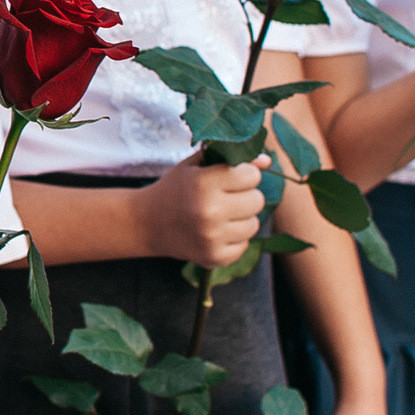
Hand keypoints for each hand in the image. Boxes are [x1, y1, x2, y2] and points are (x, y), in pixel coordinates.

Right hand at [139, 156, 272, 270]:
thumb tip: (267, 160)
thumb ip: (230, 157)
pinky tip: (216, 232)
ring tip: (220, 215)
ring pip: (254, 224)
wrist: (147, 223)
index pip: (251, 175)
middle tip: (225, 197)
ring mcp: (212, 238)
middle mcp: (209, 211)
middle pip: (257, 200)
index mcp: (204, 183)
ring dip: (241, 218)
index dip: (242, 174)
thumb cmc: (175, 188)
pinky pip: (244, 245)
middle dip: (245, 196)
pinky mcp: (214, 257)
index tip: (228, 178)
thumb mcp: (196, 165)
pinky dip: (234, 239)